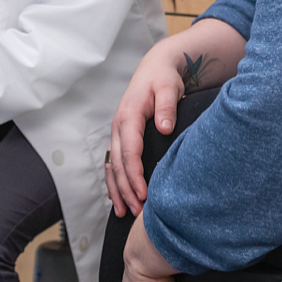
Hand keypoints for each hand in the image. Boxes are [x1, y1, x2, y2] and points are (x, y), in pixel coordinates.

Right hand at [106, 19, 246, 216]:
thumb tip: (163, 127)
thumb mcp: (168, 88)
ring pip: (112, 166)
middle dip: (125, 189)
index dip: (134, 174)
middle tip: (137, 211)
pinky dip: (114, 182)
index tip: (143, 194)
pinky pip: (114, 163)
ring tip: (124, 213)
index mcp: (129, 115)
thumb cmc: (163, 79)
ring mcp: (118, 132)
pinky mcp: (121, 137)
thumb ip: (167, 106)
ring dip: (117, 190)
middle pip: (118, 163)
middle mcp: (118, 125)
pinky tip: (118, 199)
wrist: (155, 68)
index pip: (129, 150)